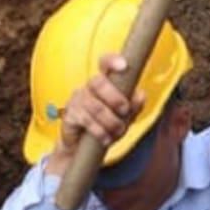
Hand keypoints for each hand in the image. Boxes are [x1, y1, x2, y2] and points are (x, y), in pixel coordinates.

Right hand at [45, 55, 145, 176]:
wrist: (82, 148)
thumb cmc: (106, 126)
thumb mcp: (124, 117)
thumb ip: (134, 106)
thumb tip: (140, 95)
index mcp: (104, 82)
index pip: (105, 63)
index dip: (112, 61)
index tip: (124, 66)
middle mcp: (89, 87)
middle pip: (98, 82)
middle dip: (115, 98)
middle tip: (124, 110)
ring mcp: (77, 100)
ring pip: (94, 105)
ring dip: (111, 121)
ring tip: (118, 130)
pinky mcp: (70, 115)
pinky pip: (86, 120)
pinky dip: (100, 131)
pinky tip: (106, 138)